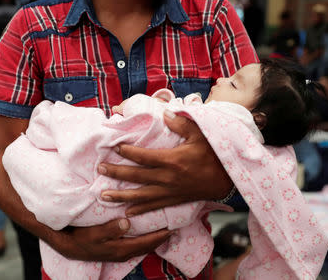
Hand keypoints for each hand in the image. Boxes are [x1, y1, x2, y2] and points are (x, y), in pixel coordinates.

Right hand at [49, 218, 172, 261]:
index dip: (161, 235)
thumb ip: (110, 229)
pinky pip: (136, 242)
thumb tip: (127, 223)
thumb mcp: (93, 233)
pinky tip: (145, 229)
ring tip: (164, 227)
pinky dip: (144, 237)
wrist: (66, 245)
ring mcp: (119, 250)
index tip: (174, 226)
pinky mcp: (115, 247)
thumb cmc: (79, 238)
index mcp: (121, 249)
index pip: (147, 242)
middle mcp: (123, 251)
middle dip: (162, 236)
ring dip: (154, 237)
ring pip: (143, 244)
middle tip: (175, 226)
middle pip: (148, 245)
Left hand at [97, 111, 231, 216]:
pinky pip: (154, 207)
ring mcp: (169, 191)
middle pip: (136, 176)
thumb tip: (165, 113)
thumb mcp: (201, 135)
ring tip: (103, 196)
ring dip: (121, 196)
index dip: (127, 152)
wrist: (227, 179)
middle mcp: (168, 178)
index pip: (144, 156)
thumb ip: (182, 124)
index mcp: (172, 160)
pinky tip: (127, 213)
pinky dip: (140, 210)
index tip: (115, 147)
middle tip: (100, 169)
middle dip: (117, 172)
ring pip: (140, 195)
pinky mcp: (173, 200)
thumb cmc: (214, 154)